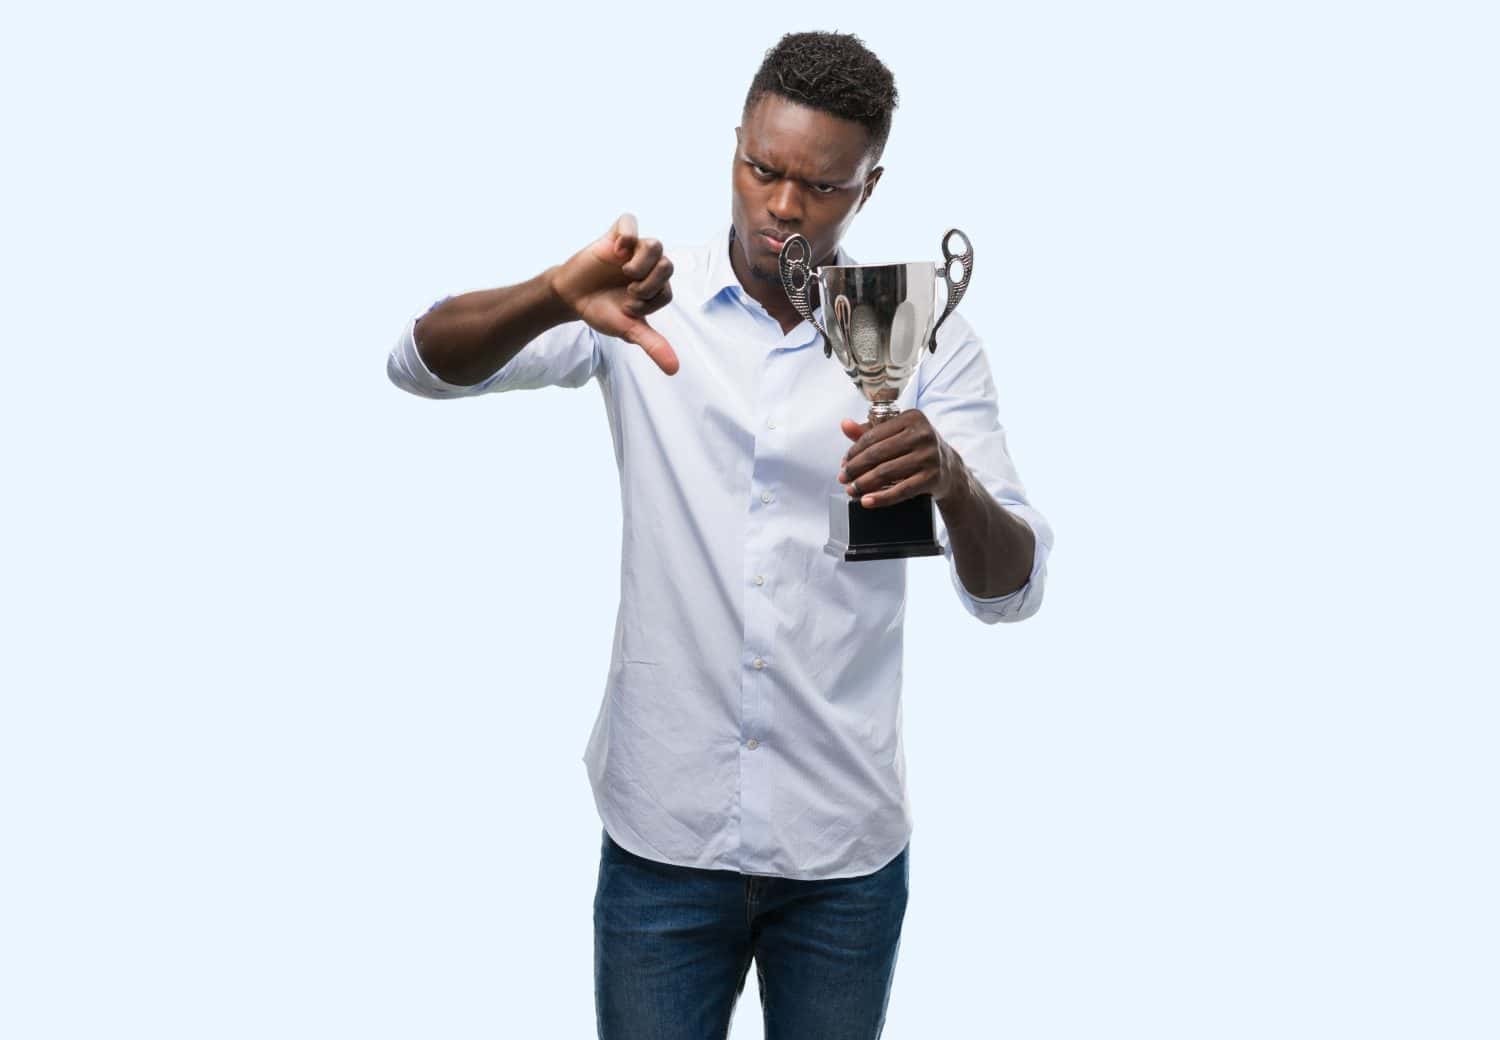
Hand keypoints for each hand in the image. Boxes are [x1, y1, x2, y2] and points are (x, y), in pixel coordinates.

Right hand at [548, 213, 678, 374]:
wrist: (570, 297)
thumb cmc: (602, 311)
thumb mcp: (628, 330)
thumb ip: (653, 345)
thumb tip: (674, 370)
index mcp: (656, 287)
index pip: (667, 292)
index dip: (648, 302)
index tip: (628, 307)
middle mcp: (649, 266)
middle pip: (668, 265)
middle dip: (650, 283)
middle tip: (629, 290)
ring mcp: (633, 249)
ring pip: (655, 245)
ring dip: (642, 262)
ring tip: (626, 271)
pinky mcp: (615, 235)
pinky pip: (629, 221)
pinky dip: (627, 235)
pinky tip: (617, 251)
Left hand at [837, 410, 963, 507]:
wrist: (949, 467)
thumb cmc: (916, 447)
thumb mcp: (897, 434)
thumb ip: (870, 430)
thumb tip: (845, 425)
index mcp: (912, 417)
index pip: (873, 435)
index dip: (854, 451)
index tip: (844, 463)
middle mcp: (923, 434)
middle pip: (877, 454)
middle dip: (855, 469)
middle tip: (843, 478)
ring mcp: (929, 456)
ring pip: (886, 473)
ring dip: (864, 484)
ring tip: (851, 490)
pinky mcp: (933, 478)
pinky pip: (901, 490)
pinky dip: (881, 498)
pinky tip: (867, 501)